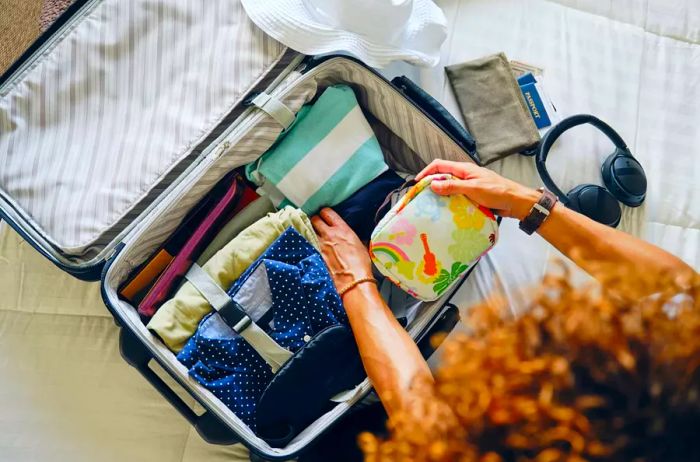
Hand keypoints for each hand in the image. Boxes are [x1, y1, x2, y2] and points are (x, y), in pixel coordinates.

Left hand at [311, 208, 373, 289]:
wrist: (352, 281)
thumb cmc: (361, 265)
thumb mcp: (360, 245)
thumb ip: (351, 237)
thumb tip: (349, 237)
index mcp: (342, 229)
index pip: (327, 212)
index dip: (325, 214)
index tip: (325, 216)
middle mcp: (329, 234)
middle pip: (314, 219)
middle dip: (315, 221)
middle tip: (317, 225)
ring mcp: (320, 245)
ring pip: (309, 231)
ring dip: (311, 232)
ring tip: (313, 236)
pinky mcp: (315, 256)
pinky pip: (309, 245)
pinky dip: (309, 244)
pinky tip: (311, 248)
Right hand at [416, 159, 539, 219]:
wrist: (516, 202)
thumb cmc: (497, 192)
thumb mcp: (473, 188)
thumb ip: (453, 186)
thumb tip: (433, 184)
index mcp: (464, 169)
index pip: (439, 165)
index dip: (426, 172)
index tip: (417, 183)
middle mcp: (464, 176)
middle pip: (442, 176)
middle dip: (430, 185)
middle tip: (421, 197)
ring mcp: (468, 186)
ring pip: (448, 188)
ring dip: (439, 195)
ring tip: (430, 205)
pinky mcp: (472, 196)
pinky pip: (456, 197)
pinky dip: (449, 202)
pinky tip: (445, 211)